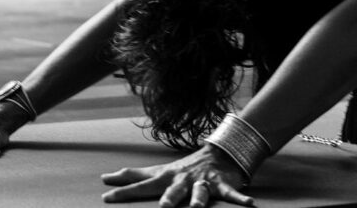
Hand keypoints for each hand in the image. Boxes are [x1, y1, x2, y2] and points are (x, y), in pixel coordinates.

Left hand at [101, 145, 255, 206]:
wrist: (216, 153)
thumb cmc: (182, 169)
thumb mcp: (157, 172)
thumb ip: (133, 176)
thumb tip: (106, 178)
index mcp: (166, 178)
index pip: (142, 185)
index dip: (125, 191)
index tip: (106, 198)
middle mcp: (183, 179)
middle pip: (173, 189)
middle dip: (168, 198)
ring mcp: (203, 182)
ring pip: (201, 192)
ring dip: (199, 199)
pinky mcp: (222, 184)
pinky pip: (231, 193)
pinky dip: (240, 199)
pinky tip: (250, 206)